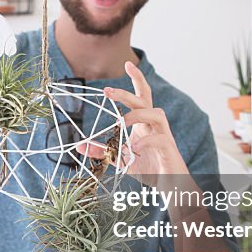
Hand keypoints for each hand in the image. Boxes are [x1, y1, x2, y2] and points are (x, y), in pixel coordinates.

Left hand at [78, 60, 188, 185]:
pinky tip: (135, 149)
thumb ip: (103, 151)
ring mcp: (164, 136)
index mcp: (145, 123)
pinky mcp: (169, 150)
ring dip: (138, 115)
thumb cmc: (149, 169)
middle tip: (107, 91)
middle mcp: (155, 125)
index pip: (142, 96)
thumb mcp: (121, 160)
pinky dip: (146, 141)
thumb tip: (80, 146)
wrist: (170, 186)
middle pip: (145, 100)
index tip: (127, 64)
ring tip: (122, 124)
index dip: (137, 79)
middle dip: (127, 93)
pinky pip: (160, 138)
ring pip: (157, 113)